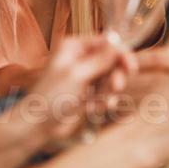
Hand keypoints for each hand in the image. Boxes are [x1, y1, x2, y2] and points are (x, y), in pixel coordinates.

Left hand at [20, 35, 136, 145]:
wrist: (38, 125)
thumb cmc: (50, 97)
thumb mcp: (76, 75)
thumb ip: (100, 60)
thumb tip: (119, 44)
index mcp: (74, 47)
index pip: (106, 43)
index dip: (120, 54)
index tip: (130, 67)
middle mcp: (80, 58)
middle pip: (111, 60)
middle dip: (115, 75)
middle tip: (116, 86)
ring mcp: (84, 76)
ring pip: (110, 78)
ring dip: (108, 91)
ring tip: (100, 102)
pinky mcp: (87, 94)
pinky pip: (105, 93)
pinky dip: (102, 101)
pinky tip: (92, 109)